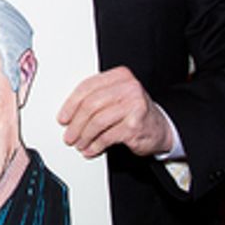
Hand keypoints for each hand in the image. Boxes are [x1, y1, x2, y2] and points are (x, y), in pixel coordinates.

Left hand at [58, 66, 172, 157]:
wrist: (161, 128)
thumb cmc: (135, 113)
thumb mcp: (117, 98)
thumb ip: (96, 99)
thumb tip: (68, 114)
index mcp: (120, 76)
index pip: (88, 87)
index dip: (71, 104)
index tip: (63, 118)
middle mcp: (128, 87)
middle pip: (90, 104)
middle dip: (76, 123)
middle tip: (69, 135)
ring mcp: (133, 105)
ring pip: (97, 121)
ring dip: (84, 136)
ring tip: (80, 144)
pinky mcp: (135, 124)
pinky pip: (107, 136)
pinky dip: (95, 145)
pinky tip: (91, 149)